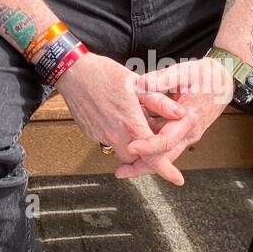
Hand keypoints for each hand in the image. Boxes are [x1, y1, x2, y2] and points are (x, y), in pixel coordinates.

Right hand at [55, 52, 185, 183]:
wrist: (72, 72)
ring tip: (133, 119)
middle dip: (146, 153)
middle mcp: (115, 135)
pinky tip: (117, 116)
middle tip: (151, 136)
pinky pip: (108, 141)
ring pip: (122, 151)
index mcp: (130, 124)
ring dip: (131, 144)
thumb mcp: (137, 84)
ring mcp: (100, 135)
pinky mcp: (90, 132)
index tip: (177, 179)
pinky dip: (117, 135)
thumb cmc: (103, 73)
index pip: (152, 156)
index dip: (167, 170)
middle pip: (137, 159)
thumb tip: (179, 114)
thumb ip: (159, 102)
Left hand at [119, 58, 235, 181]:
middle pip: (166, 157)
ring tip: (123, 164)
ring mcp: (188, 134)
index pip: (167, 141)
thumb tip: (141, 83)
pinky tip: (135, 143)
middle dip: (143, 166)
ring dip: (146, 160)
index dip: (148, 147)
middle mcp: (190, 132)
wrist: (225, 81)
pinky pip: (167, 145)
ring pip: (166, 154)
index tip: (130, 148)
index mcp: (189, 119)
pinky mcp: (184, 132)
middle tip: (121, 172)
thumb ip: (162, 78)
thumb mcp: (185, 72)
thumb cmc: (207, 75)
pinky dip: (151, 147)